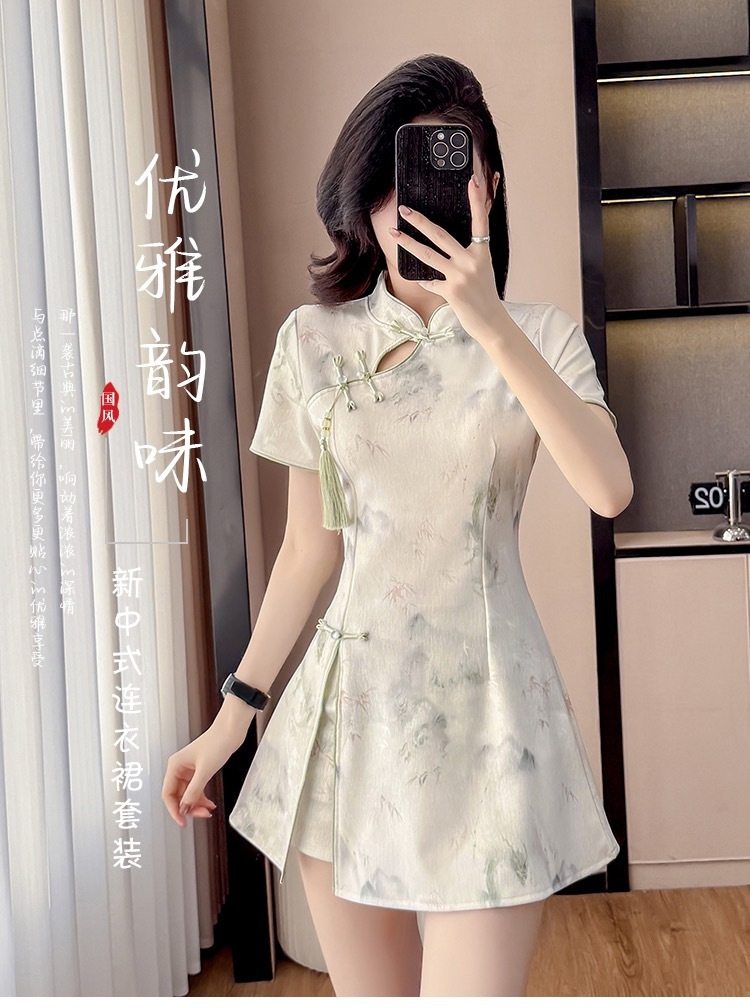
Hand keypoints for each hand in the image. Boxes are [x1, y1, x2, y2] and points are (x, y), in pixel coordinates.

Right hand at [161, 723, 244, 826]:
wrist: (231, 730)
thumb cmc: (217, 743)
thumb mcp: (205, 770)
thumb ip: (193, 791)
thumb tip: (184, 808)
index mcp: (175, 765)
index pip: (168, 794)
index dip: (174, 810)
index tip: (183, 822)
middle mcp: (179, 768)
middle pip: (178, 796)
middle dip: (189, 808)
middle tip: (203, 815)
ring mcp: (189, 769)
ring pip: (188, 794)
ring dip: (197, 804)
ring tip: (208, 811)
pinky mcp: (199, 770)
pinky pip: (196, 789)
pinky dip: (202, 798)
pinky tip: (210, 804)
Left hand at [387, 172, 507, 340]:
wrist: (491, 321)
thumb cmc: (484, 293)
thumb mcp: (481, 268)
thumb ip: (468, 254)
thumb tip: (446, 242)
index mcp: (481, 253)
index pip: (480, 221)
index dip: (477, 201)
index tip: (473, 181)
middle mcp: (471, 261)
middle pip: (440, 235)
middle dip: (420, 221)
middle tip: (404, 210)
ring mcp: (460, 276)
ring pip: (428, 255)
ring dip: (408, 243)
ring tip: (393, 233)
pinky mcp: (451, 291)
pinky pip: (430, 281)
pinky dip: (425, 281)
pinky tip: (421, 279)